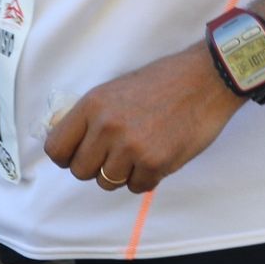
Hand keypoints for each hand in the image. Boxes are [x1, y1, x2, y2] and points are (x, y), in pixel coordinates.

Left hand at [44, 42, 246, 193]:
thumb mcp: (118, 88)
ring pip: (107, 182)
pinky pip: (137, 187)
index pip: (56, 148)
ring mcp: (131, 146)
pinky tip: (160, 154)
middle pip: (80, 171)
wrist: (208, 77)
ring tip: (142, 150)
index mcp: (93, 104)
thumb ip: (92, 116)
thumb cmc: (165, 81)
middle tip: (118, 153)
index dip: (68, 156)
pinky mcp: (156, 162)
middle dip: (97, 166)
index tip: (81, 154)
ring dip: (123, 172)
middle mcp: (107, 126)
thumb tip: (70, 144)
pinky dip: (147, 176)